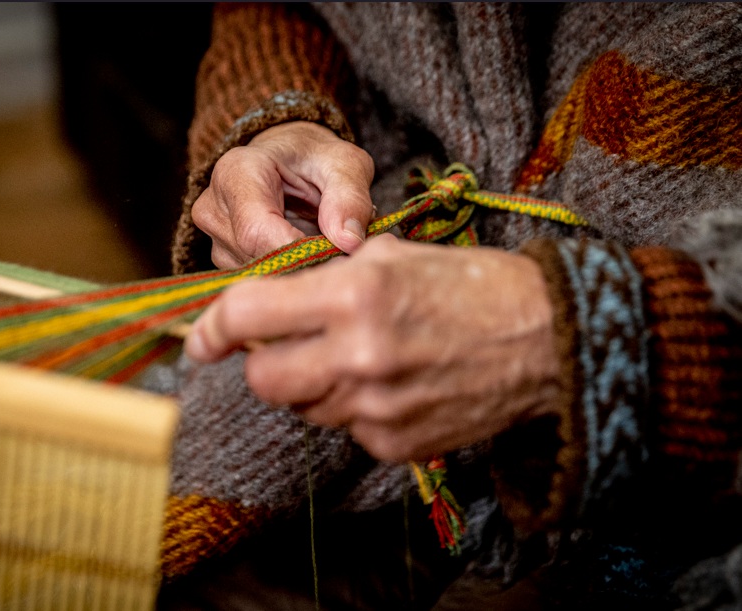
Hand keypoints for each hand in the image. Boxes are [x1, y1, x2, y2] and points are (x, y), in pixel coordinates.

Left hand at [184, 235, 561, 462]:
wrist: (546, 337)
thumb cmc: (470, 284)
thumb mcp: (392, 256)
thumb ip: (323, 278)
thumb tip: (269, 300)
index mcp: (356, 296)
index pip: (249, 314)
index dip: (214, 326)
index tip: (202, 338)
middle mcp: (359, 357)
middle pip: (263, 379)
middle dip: (264, 362)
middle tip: (286, 345)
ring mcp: (377, 408)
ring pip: (302, 407)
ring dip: (312, 384)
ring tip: (358, 356)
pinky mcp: (395, 443)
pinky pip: (344, 428)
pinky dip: (353, 407)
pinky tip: (391, 383)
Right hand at [192, 121, 375, 267]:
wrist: (291, 162)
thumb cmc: (316, 159)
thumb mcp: (345, 165)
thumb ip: (350, 198)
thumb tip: (348, 242)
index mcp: (235, 173)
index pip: (257, 232)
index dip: (302, 253)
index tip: (343, 259)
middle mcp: (214, 209)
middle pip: (256, 258)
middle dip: (304, 265)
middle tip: (344, 259)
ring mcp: (215, 240)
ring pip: (259, 277)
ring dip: (298, 274)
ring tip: (327, 254)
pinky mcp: (225, 263)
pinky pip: (259, 283)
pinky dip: (290, 279)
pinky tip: (309, 262)